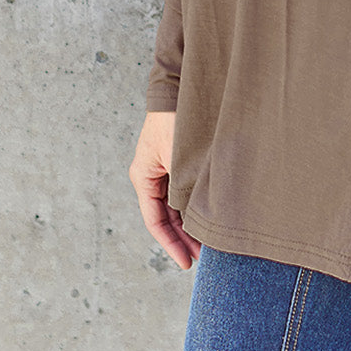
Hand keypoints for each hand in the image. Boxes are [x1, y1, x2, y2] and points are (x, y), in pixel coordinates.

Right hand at [129, 111, 200, 270]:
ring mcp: (162, 169)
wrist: (179, 87)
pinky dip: (192, 207)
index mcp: (143, 176)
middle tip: (201, 258)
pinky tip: (206, 218)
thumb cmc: (177, 120)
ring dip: (189, 224)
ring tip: (207, 244)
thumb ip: (184, 190)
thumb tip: (195, 220)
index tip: (187, 262)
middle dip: (182, 238)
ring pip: (174, 206)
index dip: (171, 244)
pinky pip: (181, 192)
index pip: (155, 221)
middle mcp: (150, 175)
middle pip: (165, 217)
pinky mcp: (175, 162)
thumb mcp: (180, 159)